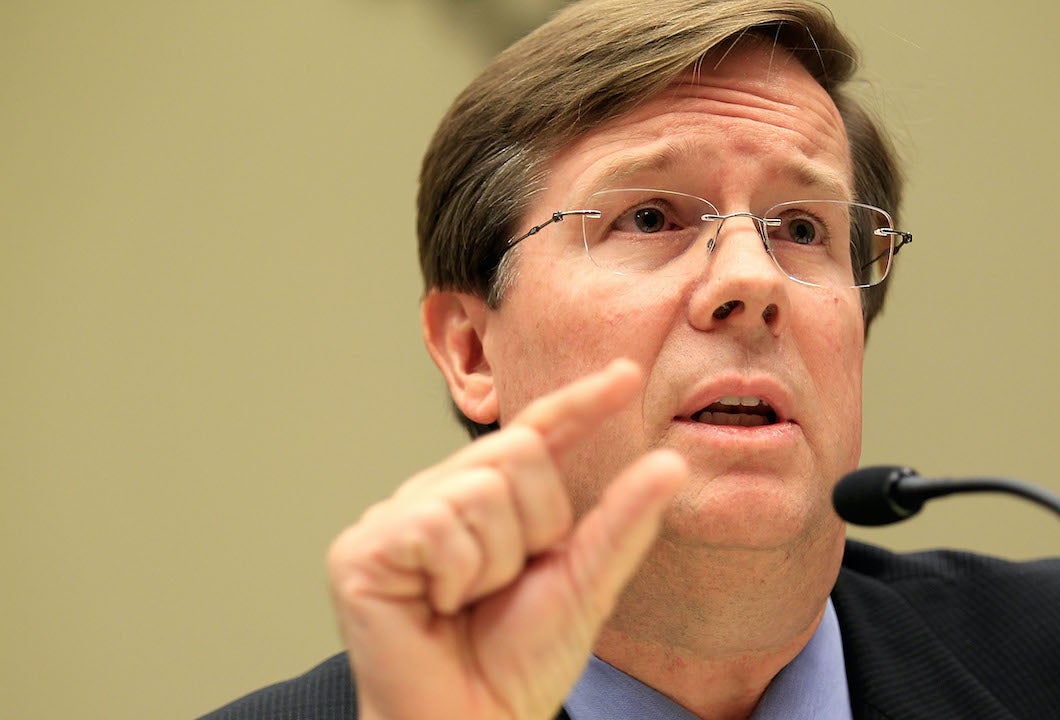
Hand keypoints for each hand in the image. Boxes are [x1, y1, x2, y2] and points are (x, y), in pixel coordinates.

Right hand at [327, 359, 686, 719]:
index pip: (538, 434)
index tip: (628, 375)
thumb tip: (670, 463)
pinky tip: (435, 607)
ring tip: (467, 602)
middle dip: (535, 527)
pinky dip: (454, 575)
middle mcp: (437, 497)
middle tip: (506, 585)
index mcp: (487, 500)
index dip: (581, 403)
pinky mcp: (361, 550)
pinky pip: (435, 525)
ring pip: (480, 489)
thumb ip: (622, 521)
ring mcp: (395, 520)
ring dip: (494, 561)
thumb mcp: (585, 583)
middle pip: (516, 453)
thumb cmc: (518, 665)